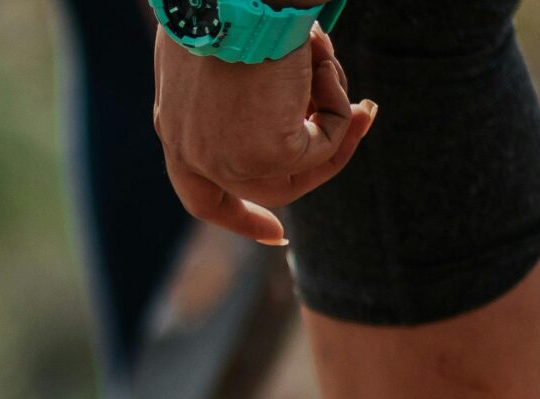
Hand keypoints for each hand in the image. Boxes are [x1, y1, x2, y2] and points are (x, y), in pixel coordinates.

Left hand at [154, 25, 377, 245]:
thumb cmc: (224, 5)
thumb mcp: (215, 51)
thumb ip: (231, 89)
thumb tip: (270, 95)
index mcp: (176, 130)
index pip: (201, 195)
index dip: (239, 216)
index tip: (276, 235)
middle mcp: (194, 154)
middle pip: (264, 187)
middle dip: (322, 158)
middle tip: (362, 115)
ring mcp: (227, 161)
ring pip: (300, 169)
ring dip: (333, 117)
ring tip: (335, 66)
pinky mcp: (265, 155)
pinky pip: (323, 147)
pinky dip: (336, 105)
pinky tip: (323, 61)